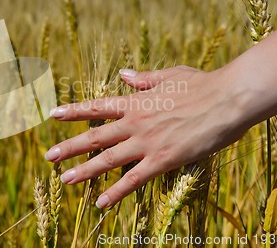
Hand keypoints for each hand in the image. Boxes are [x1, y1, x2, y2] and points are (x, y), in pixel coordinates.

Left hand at [45, 66, 247, 207]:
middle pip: (95, 137)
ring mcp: (147, 142)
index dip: (74, 111)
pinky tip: (101, 202)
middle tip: (48, 156)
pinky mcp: (163, 160)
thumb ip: (143, 78)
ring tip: (64, 179)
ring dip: (84, 170)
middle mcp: (135, 123)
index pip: (97, 107)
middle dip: (70, 147)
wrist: (228, 98)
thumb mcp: (169, 75)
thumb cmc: (202, 84)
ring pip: (108, 160)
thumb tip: (124, 74)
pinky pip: (134, 180)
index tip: (53, 115)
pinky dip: (116, 192)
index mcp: (136, 102)